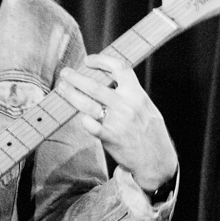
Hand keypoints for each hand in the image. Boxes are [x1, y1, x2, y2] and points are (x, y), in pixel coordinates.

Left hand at [54, 49, 177, 193]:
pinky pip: (92, 126)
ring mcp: (118, 122)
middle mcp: (126, 105)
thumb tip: (111, 81)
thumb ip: (131, 95)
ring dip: (72, 95)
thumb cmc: (151, 133)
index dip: (101, 60)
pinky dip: (84, 120)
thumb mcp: (147, 107)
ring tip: (62, 89)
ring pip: (88, 104)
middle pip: (95, 86)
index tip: (88, 60)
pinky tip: (79, 116)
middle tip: (65, 73)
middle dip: (76, 77)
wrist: (157, 160)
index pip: (119, 68)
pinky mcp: (111, 139)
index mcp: (137, 94)